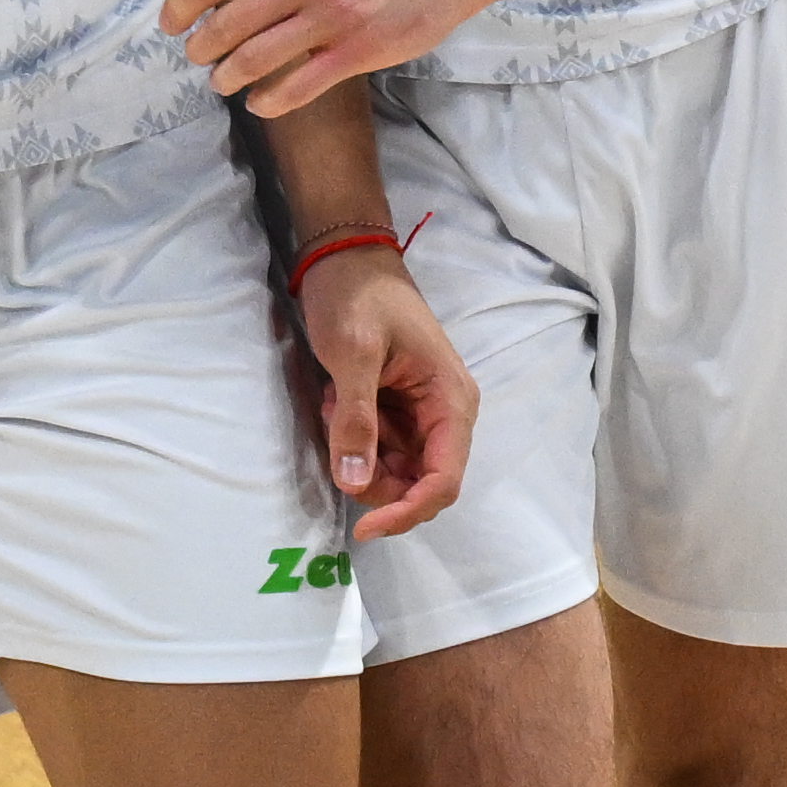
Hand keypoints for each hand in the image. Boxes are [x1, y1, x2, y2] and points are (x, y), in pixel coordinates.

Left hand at [164, 0, 502, 116]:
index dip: (180, 6)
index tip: (170, 24)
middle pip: (227, 23)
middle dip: (201, 48)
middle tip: (197, 55)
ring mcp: (333, 13)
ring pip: (255, 59)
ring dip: (227, 76)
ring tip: (223, 80)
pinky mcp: (359, 50)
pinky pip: (298, 86)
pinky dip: (268, 100)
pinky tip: (260, 101)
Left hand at [294, 248, 471, 538]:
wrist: (346, 258)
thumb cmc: (356, 297)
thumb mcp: (352, 354)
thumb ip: (357, 419)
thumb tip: (355, 483)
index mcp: (451, 401)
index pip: (444, 481)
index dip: (407, 512)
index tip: (364, 528)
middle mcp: (444, 414)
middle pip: (417, 483)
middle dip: (374, 477)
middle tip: (336, 433)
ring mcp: (420, 414)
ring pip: (394, 470)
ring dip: (358, 453)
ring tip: (335, 403)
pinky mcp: (396, 410)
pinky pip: (377, 449)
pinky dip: (351, 439)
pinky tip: (336, 400)